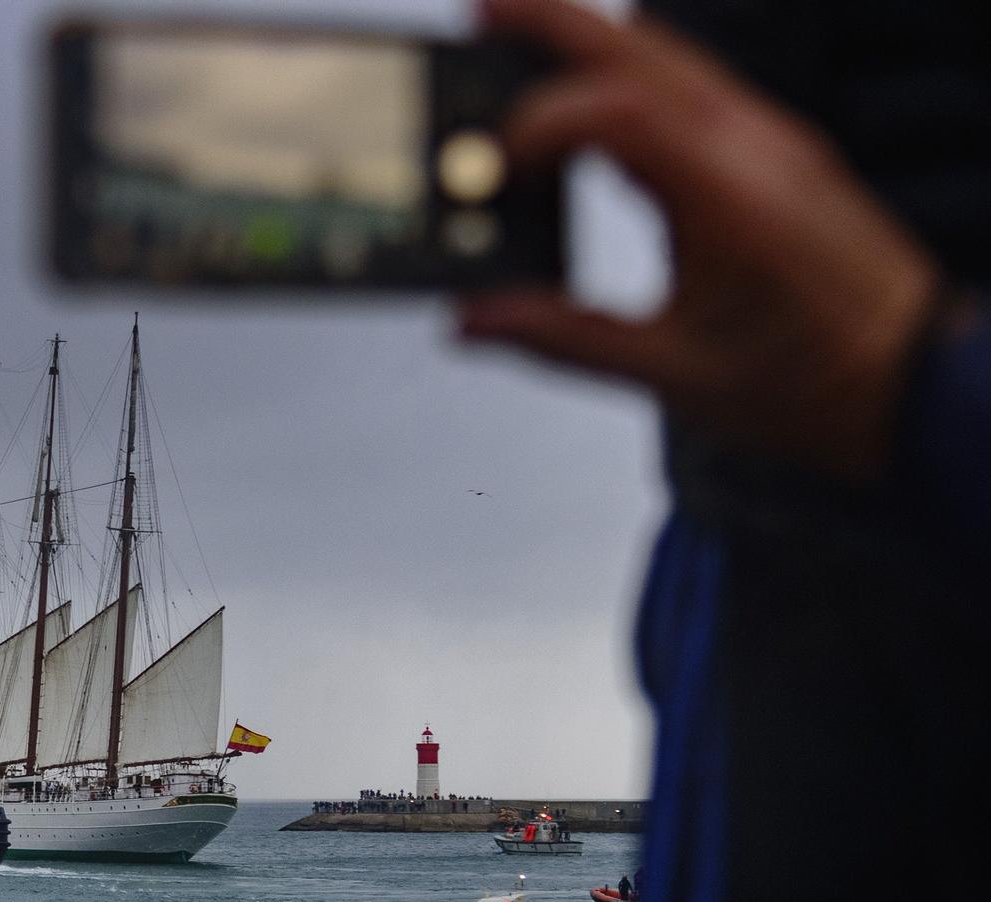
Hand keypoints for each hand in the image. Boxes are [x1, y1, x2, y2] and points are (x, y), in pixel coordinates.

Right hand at [458, 0, 940, 480]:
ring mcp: (770, 140)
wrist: (912, 378)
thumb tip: (475, 318)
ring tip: (523, 39)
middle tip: (482, 13)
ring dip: (594, 41)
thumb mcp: (675, 375)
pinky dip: (633, 76)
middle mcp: (753, 146)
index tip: (494, 166)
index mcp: (728, 196)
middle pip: (641, 47)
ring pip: (670, 56)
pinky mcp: (776, 152)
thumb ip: (564, 340)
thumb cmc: (815, 380)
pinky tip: (596, 102)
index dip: (540, 123)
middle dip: (553, 21)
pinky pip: (695, 86)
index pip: (618, 112)